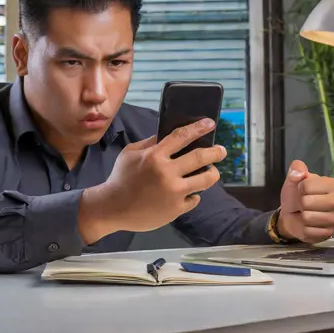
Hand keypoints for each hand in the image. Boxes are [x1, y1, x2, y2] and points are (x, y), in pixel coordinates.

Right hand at [78, 118, 226, 242]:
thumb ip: (150, 143)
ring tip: (211, 172)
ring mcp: (173, 192)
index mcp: (155, 156)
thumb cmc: (120, 178)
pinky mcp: (176, 209)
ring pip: (205, 180)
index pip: (182, 136)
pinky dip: (193, 194)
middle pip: (200, 158)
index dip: (199, 128)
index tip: (210, 123)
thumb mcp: (130, 154)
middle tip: (221, 150)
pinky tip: (188, 192)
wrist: (112, 208)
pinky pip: (194, 198)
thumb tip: (168, 135)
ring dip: (212, 174)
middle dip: (215, 152)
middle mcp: (167, 173)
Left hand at [277, 160, 333, 243]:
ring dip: (302, 216)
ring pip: (308, 217)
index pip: (307, 185)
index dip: (300, 188)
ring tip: (306, 213)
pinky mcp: (329, 234)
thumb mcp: (293, 180)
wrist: (292, 216)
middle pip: (308, 202)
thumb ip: (295, 170)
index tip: (303, 190)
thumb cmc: (296, 195)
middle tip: (304, 203)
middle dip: (301, 203)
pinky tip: (308, 224)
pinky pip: (309, 231)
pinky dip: (304, 228)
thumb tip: (299, 169)